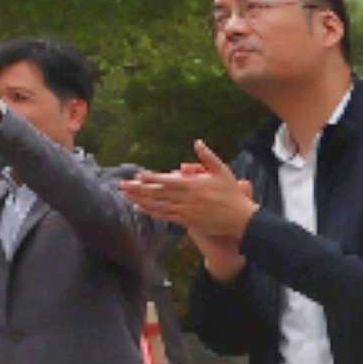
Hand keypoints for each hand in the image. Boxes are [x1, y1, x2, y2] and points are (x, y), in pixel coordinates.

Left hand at [132, 154, 258, 262]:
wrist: (240, 219)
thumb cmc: (232, 193)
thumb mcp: (222, 170)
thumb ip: (208, 156)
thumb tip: (197, 142)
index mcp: (194, 185)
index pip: (168, 181)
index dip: (152, 178)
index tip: (138, 175)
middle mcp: (187, 198)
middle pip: (158, 193)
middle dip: (139, 189)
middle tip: (122, 185)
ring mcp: (186, 211)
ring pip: (158, 205)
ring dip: (140, 200)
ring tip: (126, 195)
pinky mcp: (187, 221)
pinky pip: (165, 216)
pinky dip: (151, 212)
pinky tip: (140, 208)